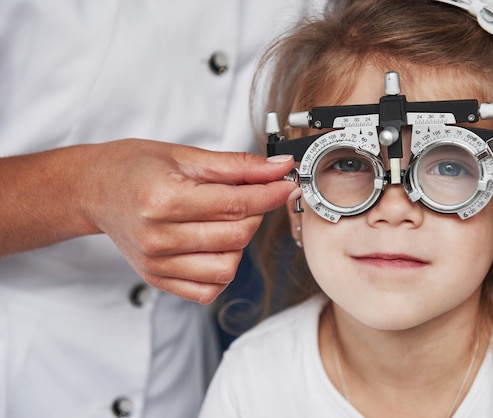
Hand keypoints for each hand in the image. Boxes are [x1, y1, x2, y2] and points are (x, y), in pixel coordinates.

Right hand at [83, 139, 298, 303]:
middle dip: (258, 213)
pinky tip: (216, 245)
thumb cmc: (134, 167)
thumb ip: (237, 165)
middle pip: (236, 236)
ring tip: (228, 220)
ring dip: (241, 243)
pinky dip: (223, 270)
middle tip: (255, 195)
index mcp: (163, 201)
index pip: (236, 204)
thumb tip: (279, 169)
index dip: (271, 194)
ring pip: (227, 267)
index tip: (287, 184)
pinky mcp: (157, 279)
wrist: (95, 189)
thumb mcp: (185, 155)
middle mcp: (158, 237)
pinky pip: (207, 289)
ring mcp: (156, 264)